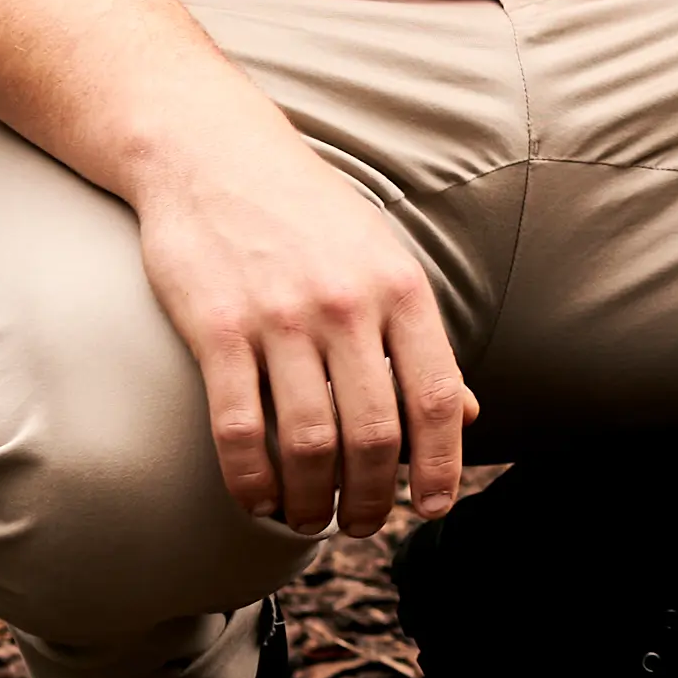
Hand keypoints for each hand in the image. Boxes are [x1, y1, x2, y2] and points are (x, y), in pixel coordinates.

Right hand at [126, 113, 476, 538]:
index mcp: (399, 288)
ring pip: (308, 443)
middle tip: (360, 526)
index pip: (434, 398)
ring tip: (308, 519)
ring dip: (310, 501)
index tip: (430, 509)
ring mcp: (279, 316)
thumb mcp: (381, 258)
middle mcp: (346, 304)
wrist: (211, 152)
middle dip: (370, 500)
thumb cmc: (305, 213)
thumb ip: (419, 338)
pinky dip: (250, 479)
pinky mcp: (216, 326)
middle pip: (372, 435)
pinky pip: (239, 427)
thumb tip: (465, 415)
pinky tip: (256, 497)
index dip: (439, 466)